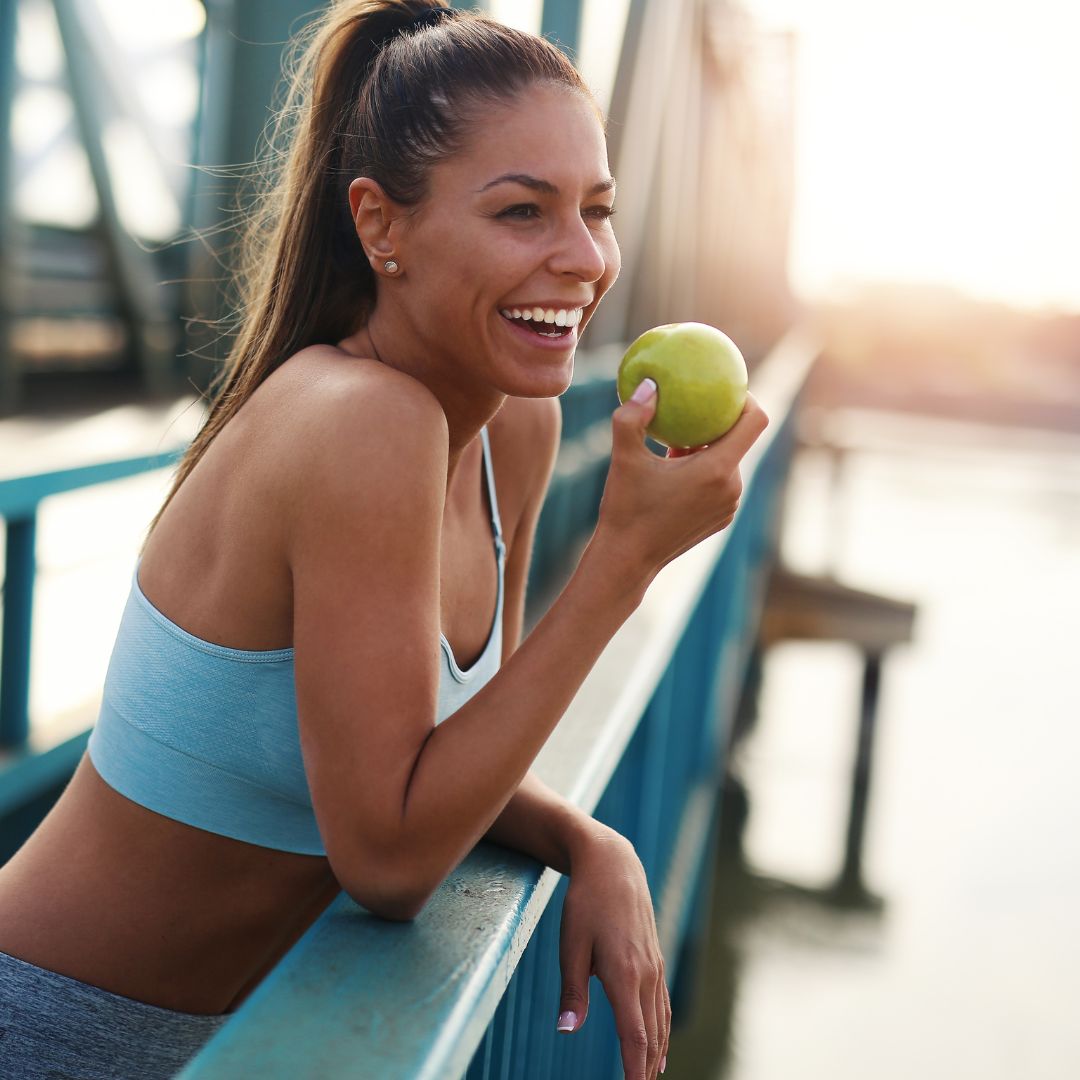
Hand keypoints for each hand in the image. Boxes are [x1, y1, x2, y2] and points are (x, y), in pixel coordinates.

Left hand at [556, 829, 670, 1079]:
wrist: (613, 863)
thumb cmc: (585, 902)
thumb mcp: (570, 943)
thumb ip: (571, 989)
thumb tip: (566, 1029)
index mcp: (623, 972)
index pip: (634, 1034)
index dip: (634, 1068)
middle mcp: (645, 973)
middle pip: (651, 1034)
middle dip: (645, 1068)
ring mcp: (654, 965)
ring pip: (660, 1020)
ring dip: (656, 1053)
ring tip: (650, 1078)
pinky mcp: (654, 958)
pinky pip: (662, 1003)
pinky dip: (663, 1030)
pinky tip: (660, 1044)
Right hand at [594, 384, 768, 583]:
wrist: (628, 560)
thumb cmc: (626, 508)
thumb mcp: (624, 457)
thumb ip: (633, 416)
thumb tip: (650, 385)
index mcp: (717, 470)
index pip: (754, 421)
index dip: (746, 398)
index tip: (725, 389)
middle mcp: (731, 488)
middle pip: (739, 441)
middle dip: (717, 423)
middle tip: (690, 410)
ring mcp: (729, 506)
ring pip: (728, 463)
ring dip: (708, 448)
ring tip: (676, 443)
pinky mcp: (721, 519)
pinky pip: (720, 484)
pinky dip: (704, 471)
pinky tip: (675, 470)